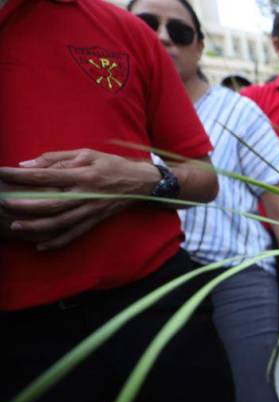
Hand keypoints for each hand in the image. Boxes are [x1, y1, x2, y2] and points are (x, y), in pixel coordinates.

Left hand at [0, 149, 158, 248]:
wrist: (141, 182)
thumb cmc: (111, 164)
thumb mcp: (85, 154)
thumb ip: (55, 158)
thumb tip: (25, 165)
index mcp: (83, 174)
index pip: (46, 175)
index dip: (22, 175)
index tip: (2, 173)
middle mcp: (86, 194)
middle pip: (52, 203)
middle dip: (25, 205)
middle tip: (4, 202)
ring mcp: (91, 210)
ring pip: (61, 222)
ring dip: (37, 226)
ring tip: (16, 226)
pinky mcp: (95, 220)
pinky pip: (75, 234)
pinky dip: (58, 241)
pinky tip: (41, 245)